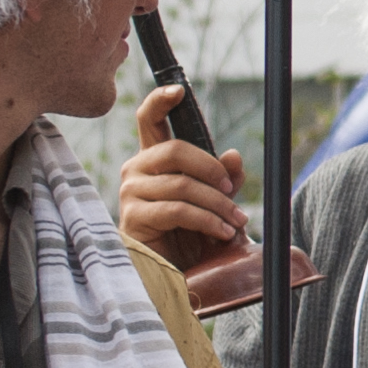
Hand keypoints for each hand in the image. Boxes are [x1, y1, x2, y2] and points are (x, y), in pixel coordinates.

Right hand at [116, 95, 250, 267]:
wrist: (175, 276)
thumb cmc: (190, 235)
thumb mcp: (214, 202)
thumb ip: (223, 178)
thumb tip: (233, 156)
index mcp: (153, 158)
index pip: (149, 119)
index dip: (160, 101)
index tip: (179, 91)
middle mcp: (136, 170)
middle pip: (174, 150)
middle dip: (211, 169)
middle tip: (232, 191)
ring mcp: (131, 193)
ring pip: (182, 185)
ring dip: (217, 204)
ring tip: (236, 221)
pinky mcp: (134, 218)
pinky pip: (178, 210)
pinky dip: (208, 220)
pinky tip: (222, 232)